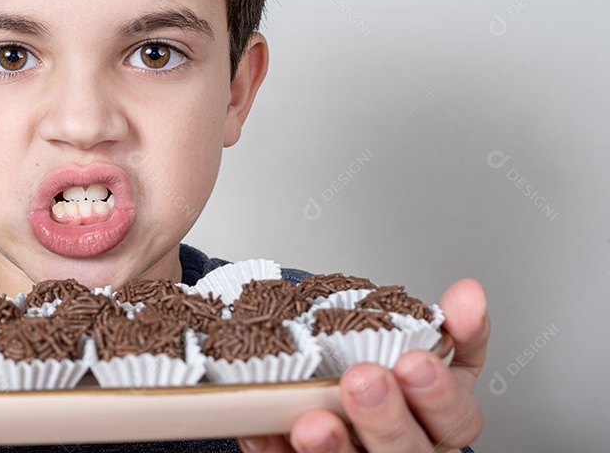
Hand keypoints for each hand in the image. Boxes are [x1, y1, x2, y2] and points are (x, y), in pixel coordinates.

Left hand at [237, 278, 488, 452]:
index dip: (439, 395)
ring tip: (313, 421)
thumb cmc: (395, 384)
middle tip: (362, 380)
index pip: (457, 422)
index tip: (415, 362)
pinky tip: (260, 428)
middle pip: (409, 452)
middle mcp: (405, 450)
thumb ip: (454, 329)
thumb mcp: (434, 356)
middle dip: (386, 418)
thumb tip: (469, 294)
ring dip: (334, 448)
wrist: (346, 415)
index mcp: (437, 424)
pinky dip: (276, 448)